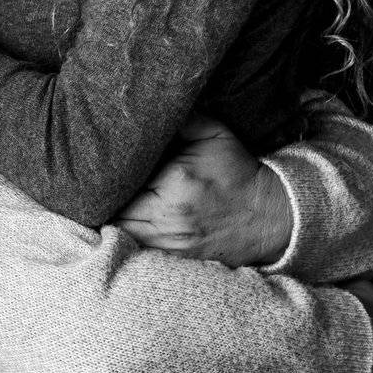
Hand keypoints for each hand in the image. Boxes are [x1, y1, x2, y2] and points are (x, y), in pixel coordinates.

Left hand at [113, 114, 292, 267]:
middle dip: (108, 201)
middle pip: (115, 214)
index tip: (103, 170)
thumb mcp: (214, 134)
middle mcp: (169, 217)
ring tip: (111, 206)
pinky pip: (141, 253)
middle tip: (102, 188)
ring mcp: (173, 244)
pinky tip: (130, 226)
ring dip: (116, 222)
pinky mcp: (178, 260)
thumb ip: (180, 120)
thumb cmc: (238, 171)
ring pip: (124, 236)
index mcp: (175, 182)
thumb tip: (150, 112)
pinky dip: (132, 240)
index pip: (122, 183)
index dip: (109, 179)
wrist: (270, 214)